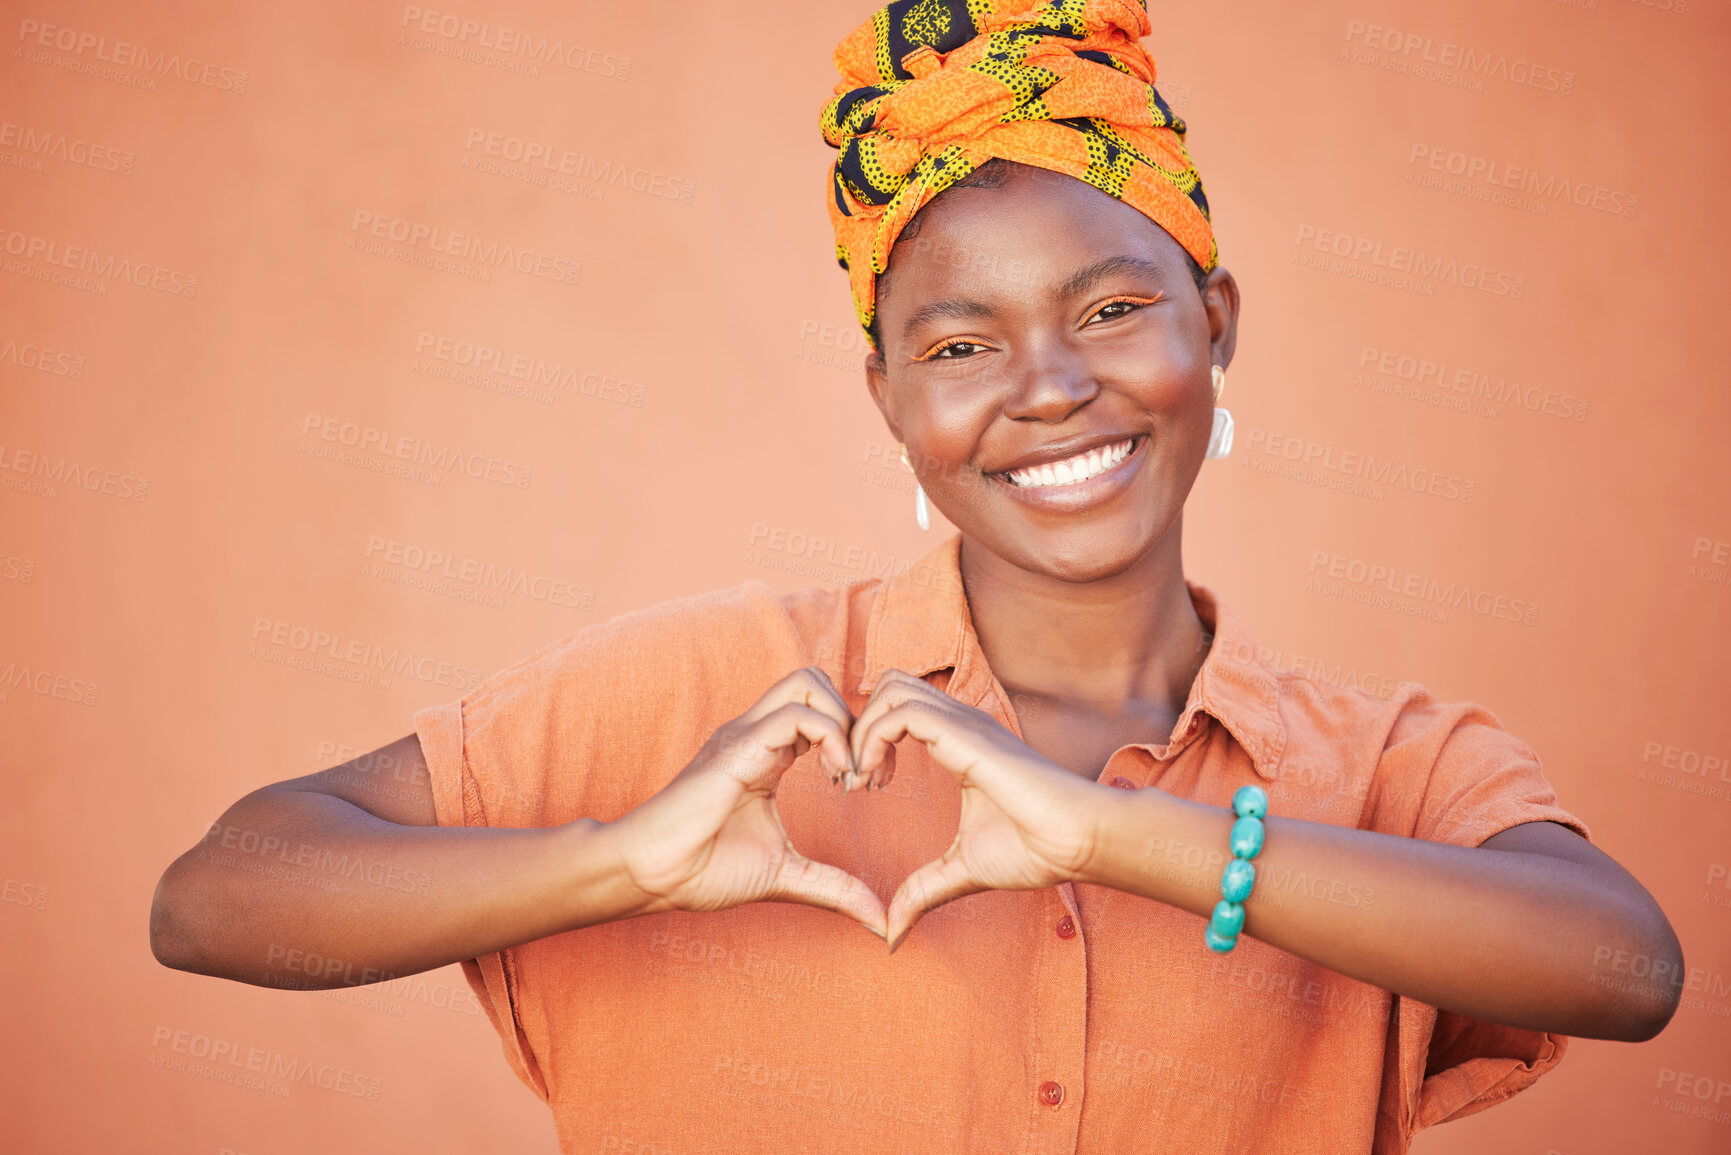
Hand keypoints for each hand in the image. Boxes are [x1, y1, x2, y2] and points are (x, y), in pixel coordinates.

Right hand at [605, 667, 885, 937]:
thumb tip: (880, 920)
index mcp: (767, 752)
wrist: (653, 875)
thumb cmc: (705, 870)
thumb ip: (834, 888)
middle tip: (865, 772)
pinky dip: (831, 737)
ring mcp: (744, 735)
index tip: (870, 784)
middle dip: (855, 717)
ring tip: (851, 774)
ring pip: (808, 683)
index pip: (821, 710)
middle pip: (816, 681)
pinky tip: (838, 778)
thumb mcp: (786, 875)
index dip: (856, 739)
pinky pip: (794, 716)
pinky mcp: (736, 748)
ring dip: (844, 722)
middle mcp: (756, 734)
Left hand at [849, 669, 1108, 950]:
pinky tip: (876, 780)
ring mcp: (964, 723)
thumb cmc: (1035, 849)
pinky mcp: (966, 734)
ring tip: (861, 778)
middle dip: (857, 724)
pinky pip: (902, 712)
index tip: (861, 786)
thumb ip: (923, 890)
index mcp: (960, 742)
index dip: (869, 738)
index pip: (900, 707)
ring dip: (862, 730)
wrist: (1077, 842)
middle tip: (854, 777)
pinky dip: (874, 738)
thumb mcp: (962, 869)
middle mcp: (960, 723)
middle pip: (890, 684)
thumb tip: (892, 932)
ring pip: (891, 689)